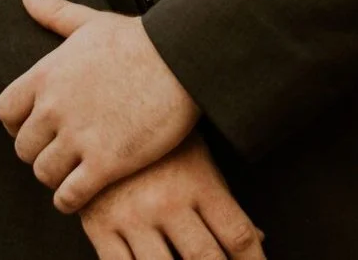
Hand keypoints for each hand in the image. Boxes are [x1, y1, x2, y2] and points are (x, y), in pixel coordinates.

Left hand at [0, 0, 201, 213]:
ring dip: (55, 177)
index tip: (36, 125)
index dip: (17, 123)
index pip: (5, 112)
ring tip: (72, 173)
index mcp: (45, 75)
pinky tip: (82, 194)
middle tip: (59, 152)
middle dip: (38, 152)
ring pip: (43, 174)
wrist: (182, 59)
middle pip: (23, 148)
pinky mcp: (106, 163)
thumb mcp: (90, 20)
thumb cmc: (139, 38)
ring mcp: (78, 137)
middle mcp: (54, 108)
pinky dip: (70, 200)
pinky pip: (69, 196)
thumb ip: (53, 11)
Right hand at [79, 134, 264, 259]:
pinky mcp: (99, 227)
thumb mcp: (199, 160)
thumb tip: (258, 239)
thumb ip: (225, 202)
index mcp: (198, 182)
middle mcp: (167, 201)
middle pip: (206, 258)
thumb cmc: (161, 142)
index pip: (238, 234)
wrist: (99, 112)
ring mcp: (131, 217)